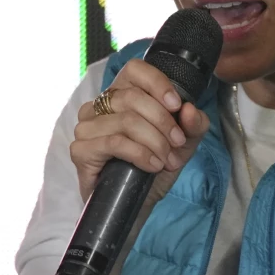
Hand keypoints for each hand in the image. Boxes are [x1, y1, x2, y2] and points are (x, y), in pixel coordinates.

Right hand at [70, 59, 211, 205]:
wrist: (137, 205)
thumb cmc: (155, 167)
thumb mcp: (184, 144)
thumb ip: (194, 125)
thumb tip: (190, 109)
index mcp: (121, 94)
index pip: (135, 69)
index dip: (158, 84)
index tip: (177, 106)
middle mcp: (99, 106)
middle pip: (133, 98)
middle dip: (163, 122)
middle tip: (177, 144)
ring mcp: (86, 127)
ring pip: (127, 121)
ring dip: (155, 142)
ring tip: (166, 160)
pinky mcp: (80, 150)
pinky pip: (114, 143)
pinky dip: (140, 154)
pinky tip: (152, 165)